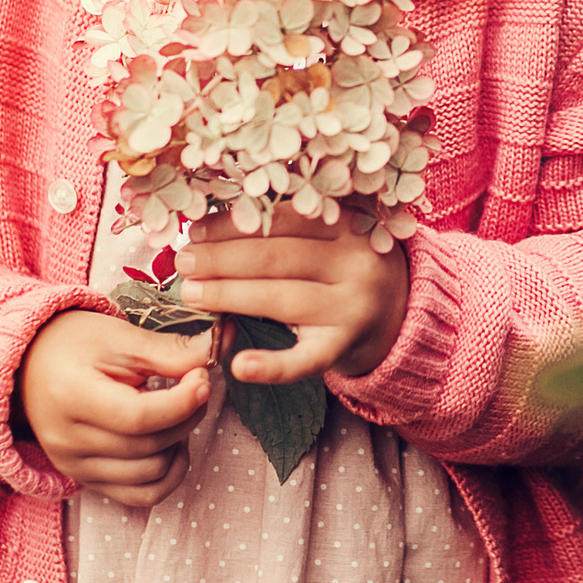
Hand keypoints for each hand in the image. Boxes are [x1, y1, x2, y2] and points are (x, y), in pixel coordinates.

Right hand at [15, 310, 221, 507]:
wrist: (31, 364)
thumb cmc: (75, 343)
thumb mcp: (121, 338)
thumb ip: (171, 351)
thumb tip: (220, 348)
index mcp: (71, 398)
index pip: (138, 418)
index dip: (182, 401)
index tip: (202, 376)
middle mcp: (67, 442)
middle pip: (149, 447)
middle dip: (188, 416)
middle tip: (196, 386)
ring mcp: (75, 467)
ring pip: (150, 475)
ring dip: (179, 443)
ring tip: (178, 411)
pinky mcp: (86, 481)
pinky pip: (141, 497)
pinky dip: (167, 475)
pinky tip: (172, 443)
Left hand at [179, 210, 410, 383]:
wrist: (398, 314)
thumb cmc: (347, 266)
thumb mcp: (335, 233)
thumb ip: (291, 221)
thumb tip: (217, 215)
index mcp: (351, 224)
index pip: (284, 219)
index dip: (236, 224)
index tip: (197, 228)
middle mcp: (356, 263)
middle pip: (276, 258)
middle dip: (222, 259)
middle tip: (184, 261)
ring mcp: (352, 308)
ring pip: (281, 300)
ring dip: (228, 297)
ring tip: (191, 294)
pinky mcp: (343, 347)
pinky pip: (305, 360)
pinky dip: (272, 366)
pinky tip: (238, 367)